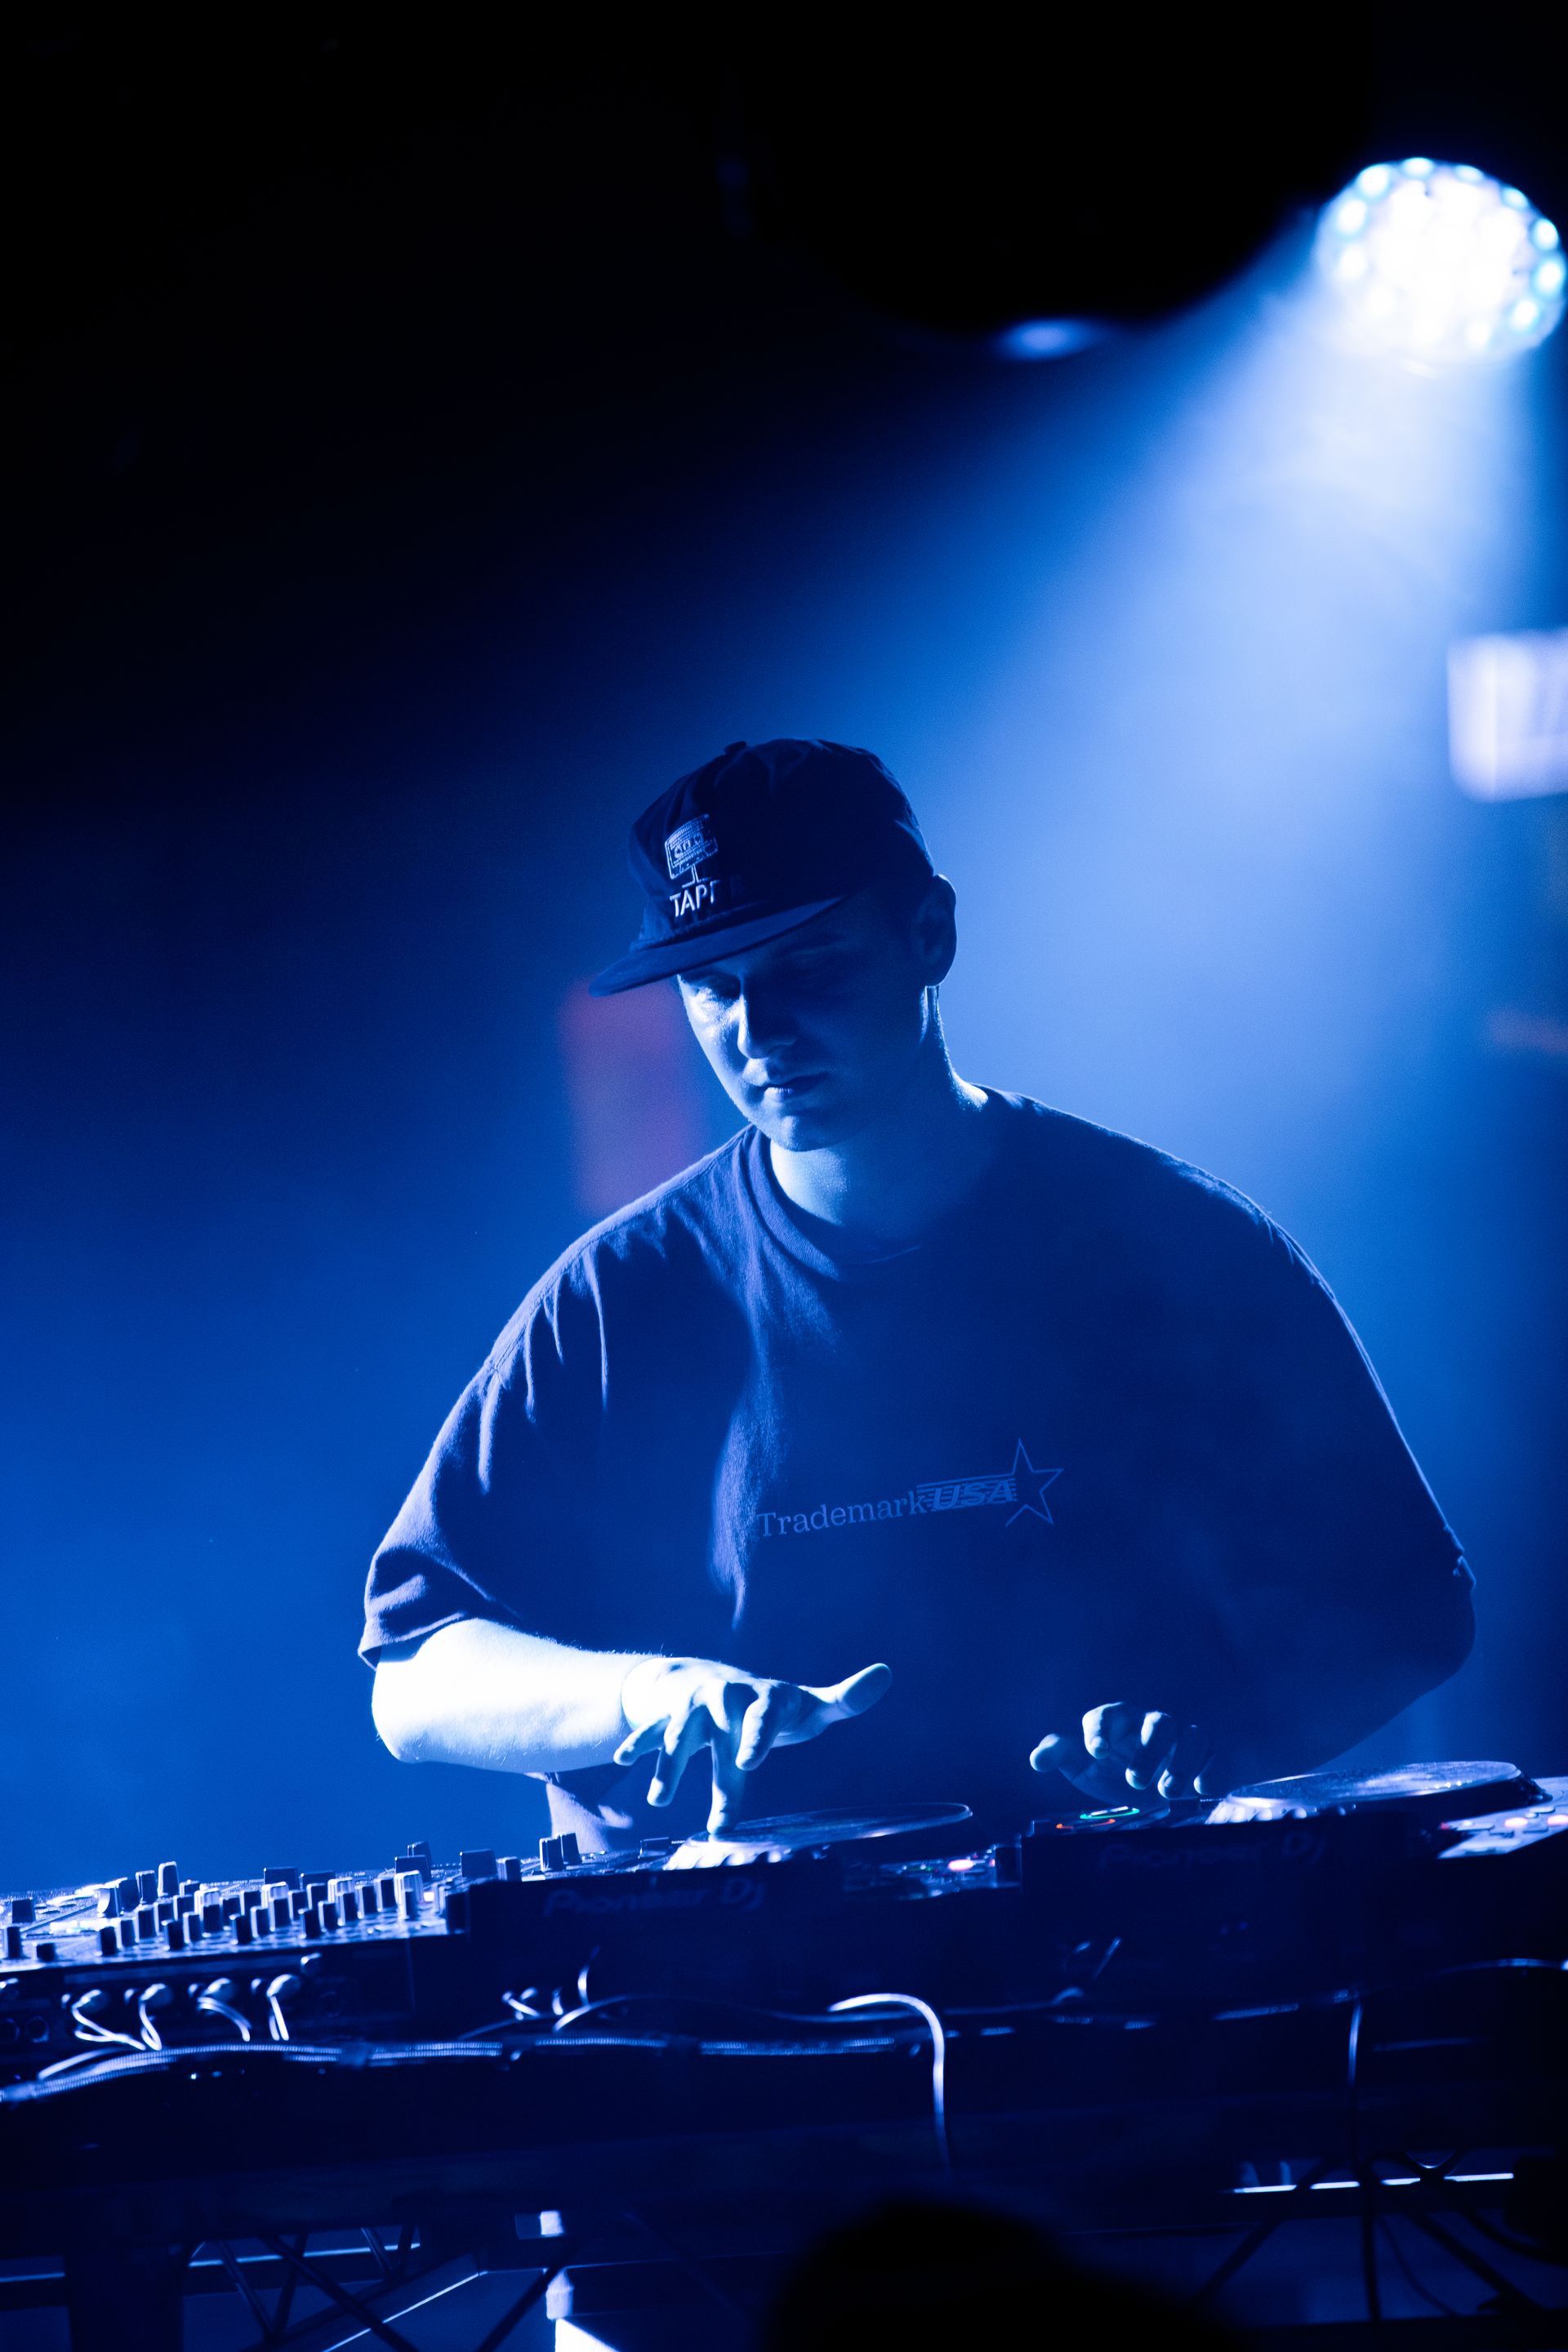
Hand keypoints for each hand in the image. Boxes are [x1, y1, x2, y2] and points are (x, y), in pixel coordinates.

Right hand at [614, 1657, 892, 1833]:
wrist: (700, 1680)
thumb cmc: (766, 1705)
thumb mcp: (803, 1703)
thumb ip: (844, 1698)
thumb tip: (888, 1673)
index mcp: (763, 1697)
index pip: (765, 1711)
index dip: (757, 1733)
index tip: (750, 1760)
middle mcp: (725, 1697)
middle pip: (717, 1730)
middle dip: (715, 1768)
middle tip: (717, 1815)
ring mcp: (691, 1707)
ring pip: (678, 1735)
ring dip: (669, 1765)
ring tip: (661, 1798)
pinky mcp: (664, 1717)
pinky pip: (648, 1730)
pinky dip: (636, 1744)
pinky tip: (624, 1761)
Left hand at [1030, 1703, 1220, 1802]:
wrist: (1139, 1786)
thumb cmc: (1105, 1767)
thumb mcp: (1079, 1764)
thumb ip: (1059, 1754)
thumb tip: (1036, 1760)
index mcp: (1115, 1720)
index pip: (1106, 1714)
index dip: (1100, 1730)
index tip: (1095, 1753)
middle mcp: (1148, 1722)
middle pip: (1157, 1723)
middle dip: (1148, 1751)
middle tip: (1135, 1781)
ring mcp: (1178, 1737)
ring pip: (1189, 1735)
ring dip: (1181, 1763)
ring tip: (1166, 1792)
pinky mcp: (1201, 1754)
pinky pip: (1211, 1753)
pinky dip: (1209, 1769)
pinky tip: (1201, 1791)